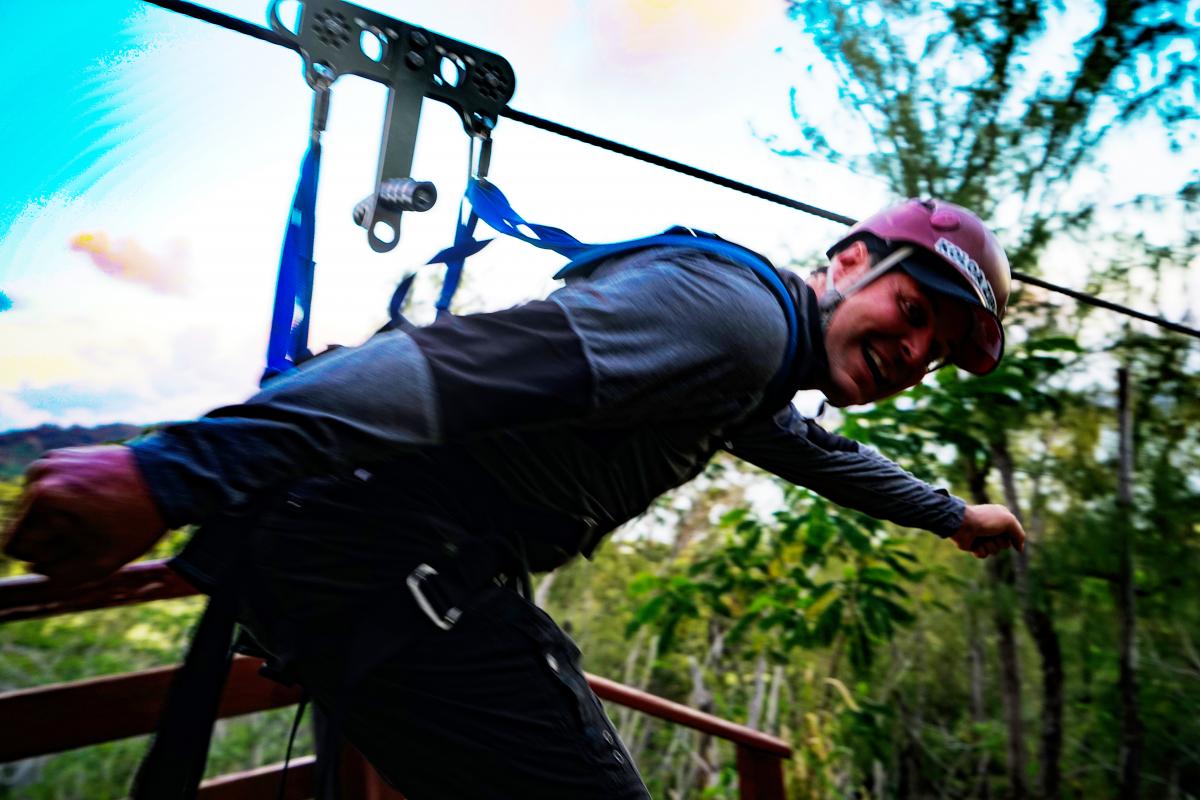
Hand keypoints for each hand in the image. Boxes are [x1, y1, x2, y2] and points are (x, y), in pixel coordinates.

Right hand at [2, 446, 166, 585]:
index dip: (46, 556)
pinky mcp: (61, 454)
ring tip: (95, 513)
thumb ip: (62, 576)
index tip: (80, 546)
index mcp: (43, 497)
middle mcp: (39, 474)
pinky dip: (65, 499)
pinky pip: (48, 490)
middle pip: (23, 526)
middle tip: (91, 530)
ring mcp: (49, 460)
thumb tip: (35, 571)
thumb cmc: (139, 520)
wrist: (169, 476)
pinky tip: (94, 499)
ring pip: (34, 509)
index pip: (16, 546)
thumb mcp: (104, 561)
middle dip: (51, 536)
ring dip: (57, 518)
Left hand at [950, 503, 1025, 558]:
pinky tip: (974, 543)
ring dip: (989, 545)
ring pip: (995, 551)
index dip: (1011, 536)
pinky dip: (980, 550)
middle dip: (999, 542)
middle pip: (1005, 544)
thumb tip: (1020, 549)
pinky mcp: (974, 545)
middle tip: (991, 534)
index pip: (1014, 534)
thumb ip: (1019, 534)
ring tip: (981, 538)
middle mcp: (993, 528)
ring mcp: (983, 537)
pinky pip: (984, 555)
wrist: (963, 524)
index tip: (1004, 531)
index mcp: (1002, 518)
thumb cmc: (985, 520)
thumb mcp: (1008, 521)